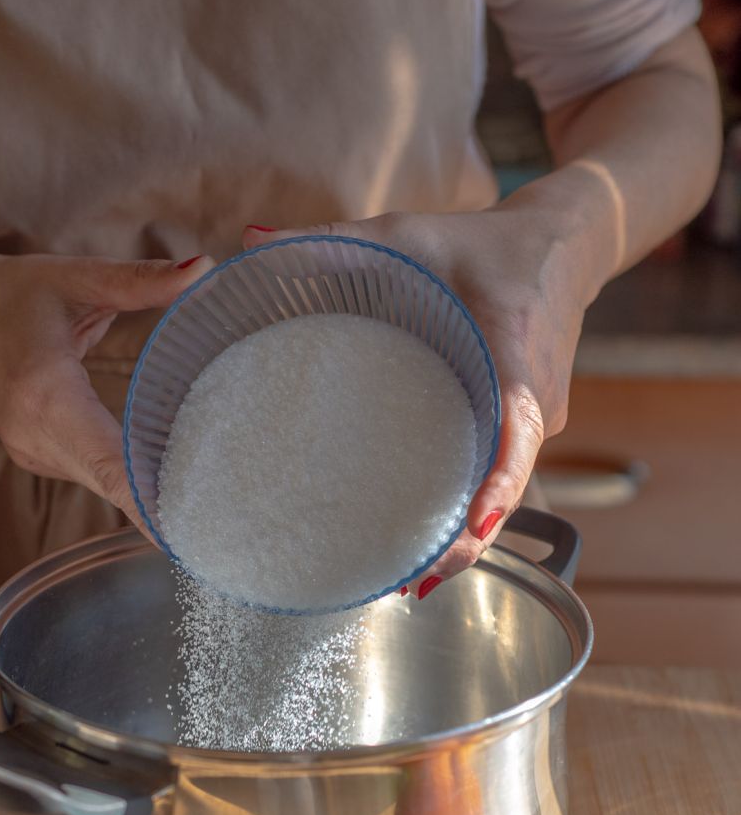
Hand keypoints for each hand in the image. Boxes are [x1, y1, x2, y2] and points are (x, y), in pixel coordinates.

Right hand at [0, 249, 212, 528]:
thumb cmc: (11, 295)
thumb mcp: (74, 277)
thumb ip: (140, 280)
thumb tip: (204, 269)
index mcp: (45, 393)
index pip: (107, 462)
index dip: (148, 501)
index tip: (189, 529)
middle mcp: (36, 436)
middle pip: (113, 484)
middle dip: (167, 502)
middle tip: (230, 519)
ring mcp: (34, 453)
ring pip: (106, 483)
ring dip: (152, 491)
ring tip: (214, 499)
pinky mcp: (40, 458)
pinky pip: (95, 474)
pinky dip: (130, 477)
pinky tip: (171, 475)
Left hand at [243, 199, 595, 593]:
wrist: (565, 242)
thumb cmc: (485, 241)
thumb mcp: (407, 232)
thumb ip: (331, 238)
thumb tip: (249, 244)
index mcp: (515, 351)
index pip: (517, 429)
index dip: (498, 485)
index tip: (471, 529)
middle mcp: (537, 398)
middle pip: (508, 481)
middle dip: (466, 538)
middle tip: (411, 582)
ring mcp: (541, 416)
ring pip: (506, 485)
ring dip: (466, 533)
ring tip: (411, 578)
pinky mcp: (532, 423)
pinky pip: (503, 472)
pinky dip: (471, 506)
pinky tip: (429, 537)